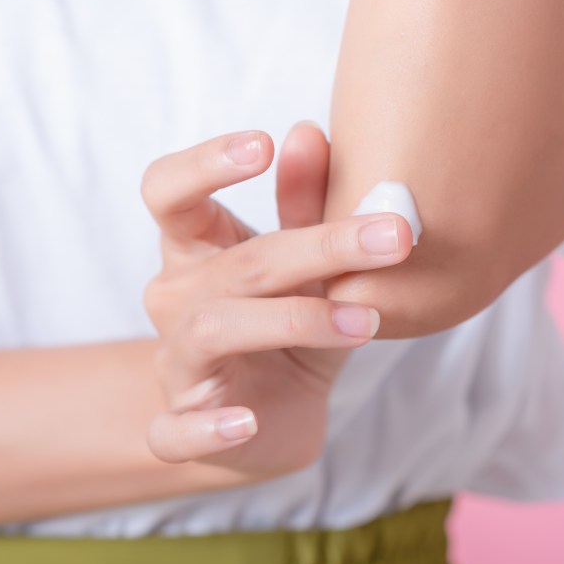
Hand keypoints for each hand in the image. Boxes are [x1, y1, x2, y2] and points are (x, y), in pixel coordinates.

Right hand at [141, 124, 413, 475]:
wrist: (269, 420)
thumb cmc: (287, 331)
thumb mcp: (307, 270)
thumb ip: (303, 206)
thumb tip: (307, 132)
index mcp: (196, 251)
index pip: (167, 192)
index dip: (203, 164)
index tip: (262, 143)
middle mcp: (175, 299)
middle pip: (236, 262)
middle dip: (318, 246)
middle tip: (395, 235)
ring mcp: (175, 364)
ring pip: (213, 330)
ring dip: (296, 320)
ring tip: (366, 324)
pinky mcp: (179, 428)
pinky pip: (177, 431)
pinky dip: (209, 430)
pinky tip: (249, 422)